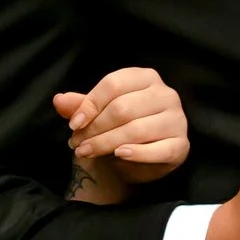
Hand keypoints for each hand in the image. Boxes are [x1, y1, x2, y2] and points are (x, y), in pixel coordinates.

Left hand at [56, 67, 190, 200]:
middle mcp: (166, 94)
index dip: (89, 105)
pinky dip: (136, 153)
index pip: (114, 84)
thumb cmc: (118, 130)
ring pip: (136, 130)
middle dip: (95, 128)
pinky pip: (158, 150)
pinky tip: (119, 155)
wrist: (138, 161)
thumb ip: (80, 106)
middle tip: (77, 144)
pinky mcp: (181, 145)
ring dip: (106, 143)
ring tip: (87, 152)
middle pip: (123, 108)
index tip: (73, 125)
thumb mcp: (97, 115)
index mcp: (145, 78)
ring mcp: (177, 119)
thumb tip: (58, 100)